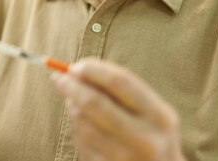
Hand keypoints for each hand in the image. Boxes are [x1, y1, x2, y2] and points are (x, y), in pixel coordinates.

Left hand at [50, 59, 184, 160]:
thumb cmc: (151, 135)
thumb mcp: (151, 112)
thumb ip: (121, 89)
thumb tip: (78, 69)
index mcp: (160, 117)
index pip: (119, 82)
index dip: (92, 70)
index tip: (74, 66)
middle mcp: (145, 140)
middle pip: (94, 103)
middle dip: (71, 86)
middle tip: (57, 78)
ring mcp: (126, 159)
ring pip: (83, 124)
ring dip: (72, 108)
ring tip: (74, 102)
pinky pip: (82, 143)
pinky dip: (77, 129)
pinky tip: (83, 126)